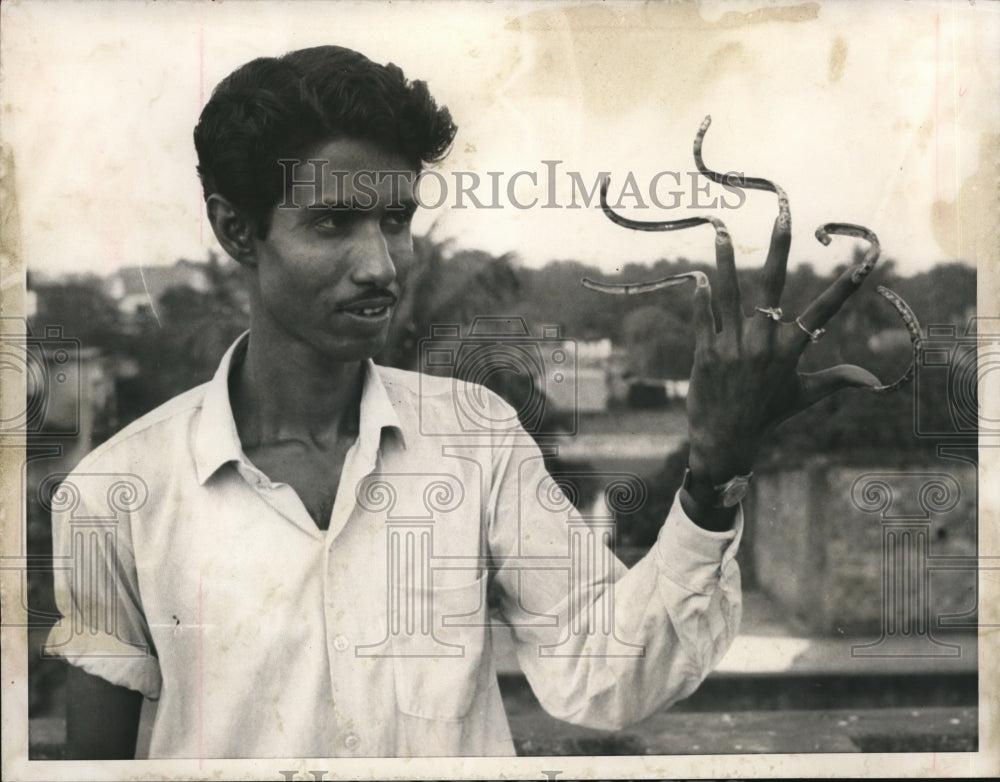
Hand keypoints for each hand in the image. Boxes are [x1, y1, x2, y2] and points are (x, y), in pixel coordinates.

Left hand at [685, 218, 880, 486]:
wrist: (725, 441)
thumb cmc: (767, 415)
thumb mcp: (803, 396)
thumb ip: (835, 380)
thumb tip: (872, 379)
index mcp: (790, 352)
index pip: (823, 312)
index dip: (845, 287)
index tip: (865, 261)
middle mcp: (762, 346)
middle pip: (771, 287)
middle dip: (778, 250)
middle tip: (783, 216)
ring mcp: (731, 349)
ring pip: (729, 295)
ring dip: (725, 262)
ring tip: (722, 232)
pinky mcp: (705, 354)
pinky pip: (703, 318)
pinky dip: (701, 298)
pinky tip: (698, 278)